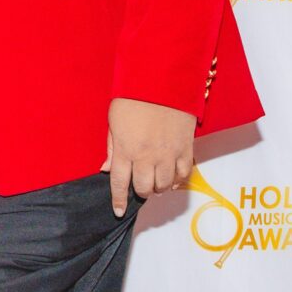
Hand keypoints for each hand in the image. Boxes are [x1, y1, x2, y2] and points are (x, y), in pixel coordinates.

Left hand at [101, 97, 195, 216]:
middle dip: (139, 191)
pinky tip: (173, 179)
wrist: (163, 80)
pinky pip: (184, 174)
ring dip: (158, 187)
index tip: (118, 210)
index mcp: (126, 149)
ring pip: (164, 185)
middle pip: (143, 188)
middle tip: (139, 186)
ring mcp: (168, 153)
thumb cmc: (134, 97)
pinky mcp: (186, 148)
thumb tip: (106, 169)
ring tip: (155, 182)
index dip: (119, 200)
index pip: (119, 184)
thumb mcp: (114, 121)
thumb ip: (112, 148)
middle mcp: (147, 156)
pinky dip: (178, 180)